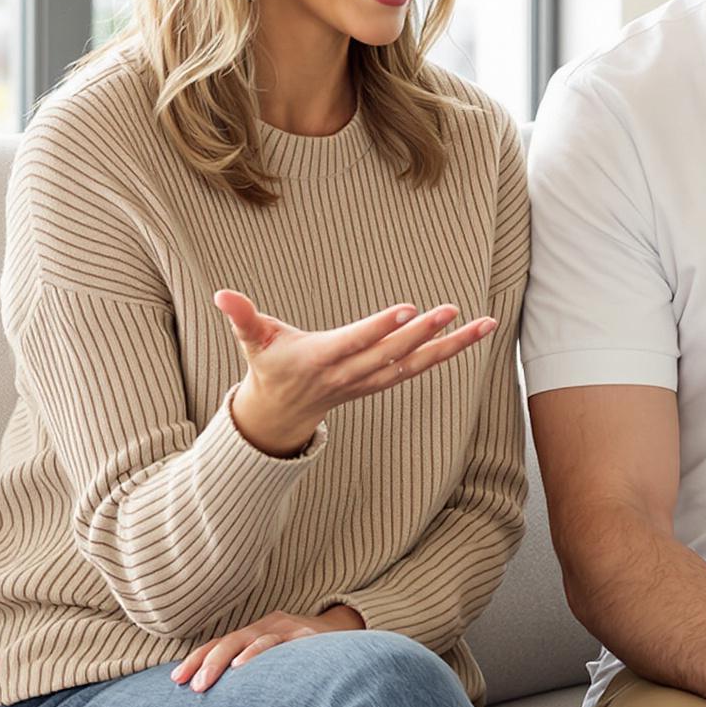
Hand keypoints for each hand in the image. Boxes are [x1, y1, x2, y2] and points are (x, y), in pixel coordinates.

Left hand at [171, 604, 366, 692]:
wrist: (352, 632)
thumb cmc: (310, 655)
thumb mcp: (280, 661)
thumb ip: (257, 675)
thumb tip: (227, 704)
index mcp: (255, 633)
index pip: (218, 644)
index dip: (196, 660)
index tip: (175, 680)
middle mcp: (267, 626)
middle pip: (227, 641)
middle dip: (204, 662)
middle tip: (191, 686)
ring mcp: (286, 628)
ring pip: (247, 640)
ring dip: (222, 661)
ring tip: (206, 681)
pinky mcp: (305, 635)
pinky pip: (277, 643)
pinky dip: (257, 653)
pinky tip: (243, 666)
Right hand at [216, 291, 497, 455]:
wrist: (283, 412)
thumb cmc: (269, 366)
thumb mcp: (252, 342)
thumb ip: (241, 317)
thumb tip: (221, 294)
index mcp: (322, 360)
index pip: (356, 343)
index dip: (380, 329)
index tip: (407, 310)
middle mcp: (352, 374)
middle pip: (392, 355)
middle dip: (422, 334)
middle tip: (451, 310)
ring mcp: (371, 382)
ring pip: (416, 365)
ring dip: (452, 346)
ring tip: (484, 325)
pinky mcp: (384, 382)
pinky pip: (421, 368)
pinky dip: (448, 352)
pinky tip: (473, 334)